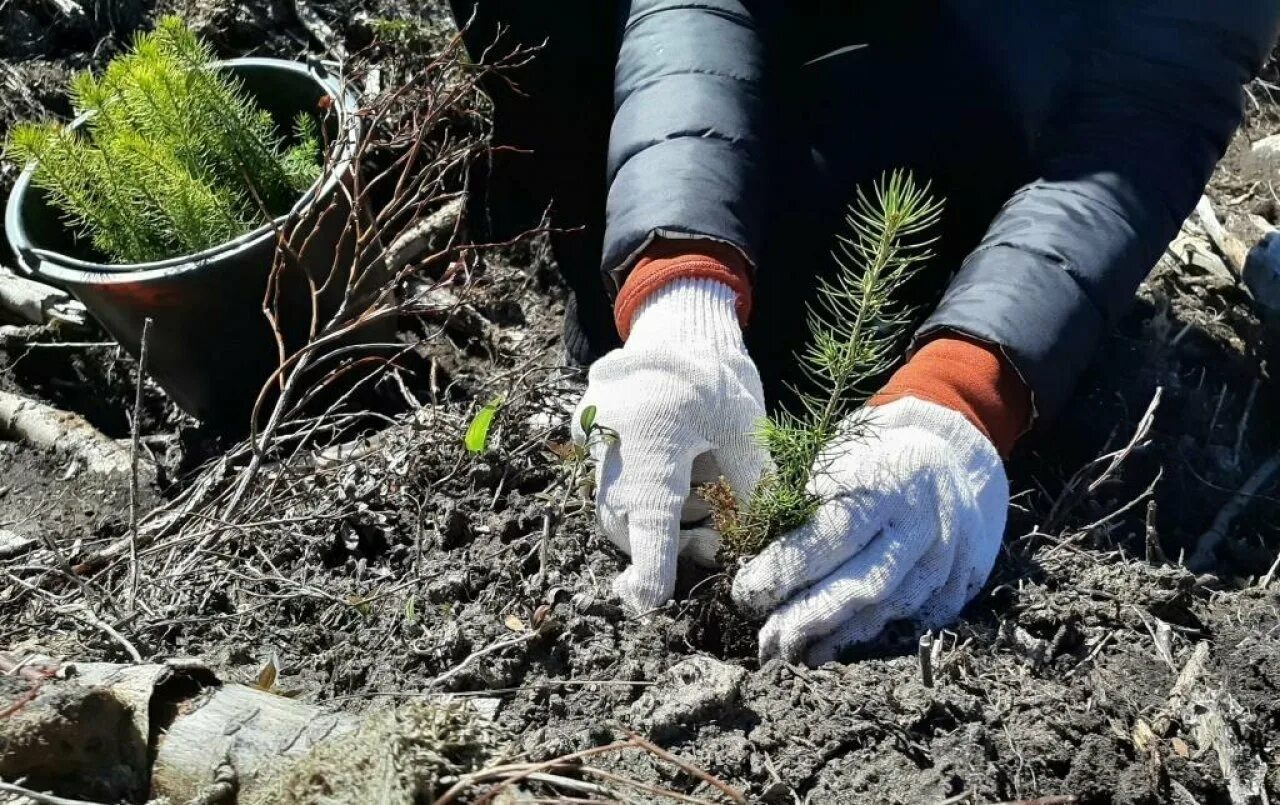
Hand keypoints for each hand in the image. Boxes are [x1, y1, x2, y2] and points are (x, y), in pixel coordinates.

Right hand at [573, 277, 768, 612]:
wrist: (677, 326)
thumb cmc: (718, 380)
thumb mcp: (746, 433)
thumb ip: (750, 491)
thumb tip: (751, 545)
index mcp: (655, 447)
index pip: (649, 524)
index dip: (650, 570)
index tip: (647, 602)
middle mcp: (613, 448)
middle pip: (627, 523)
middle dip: (664, 542)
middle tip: (712, 538)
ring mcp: (594, 441)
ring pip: (616, 506)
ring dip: (655, 515)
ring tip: (698, 487)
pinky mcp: (588, 434)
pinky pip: (610, 481)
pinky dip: (640, 489)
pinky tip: (674, 465)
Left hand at [731, 397, 1006, 664]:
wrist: (944, 461)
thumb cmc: (867, 464)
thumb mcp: (832, 463)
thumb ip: (798, 506)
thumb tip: (745, 557)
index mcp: (886, 479)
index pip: (833, 534)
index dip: (787, 569)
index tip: (745, 593)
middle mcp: (923, 521)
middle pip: (864, 581)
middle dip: (809, 617)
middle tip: (766, 641)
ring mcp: (948, 555)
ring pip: (890, 608)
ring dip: (836, 638)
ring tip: (792, 655)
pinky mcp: (959, 584)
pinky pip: (915, 622)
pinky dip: (871, 641)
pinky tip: (833, 651)